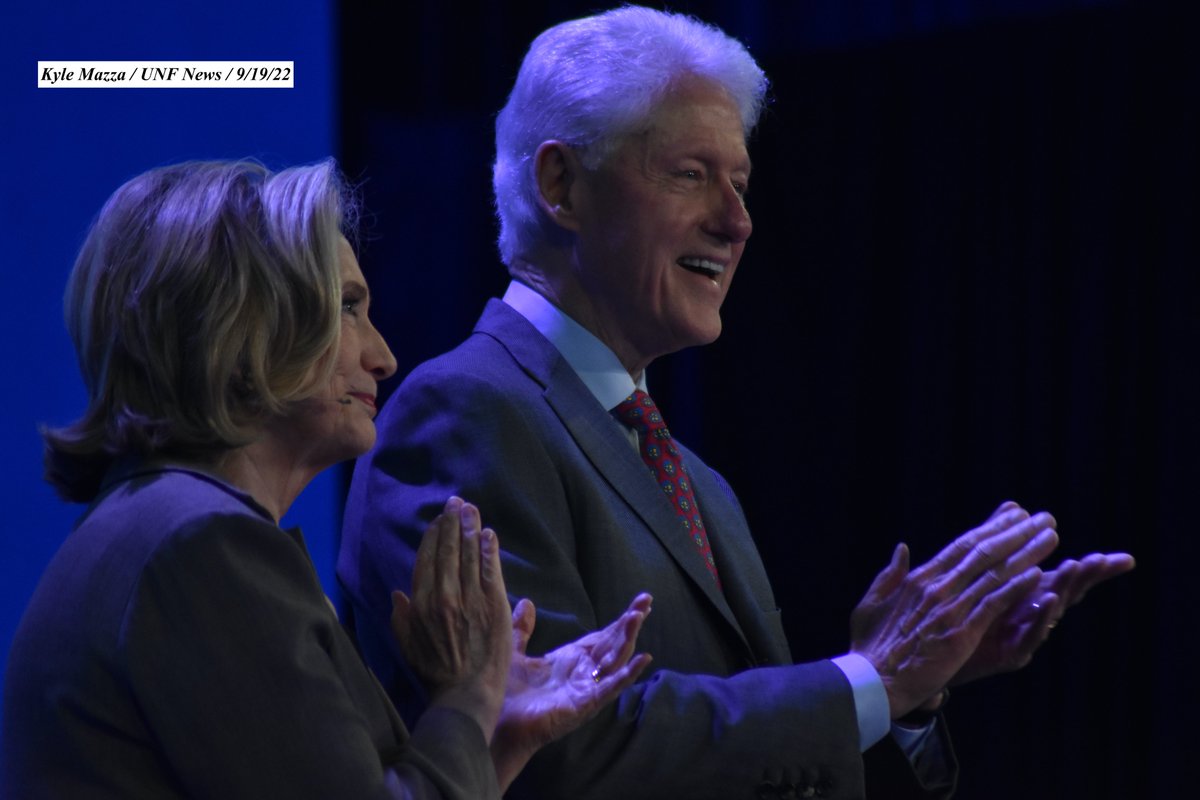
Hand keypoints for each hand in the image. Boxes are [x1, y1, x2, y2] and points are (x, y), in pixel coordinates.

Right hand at [390, 497, 511, 740]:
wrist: (466, 693)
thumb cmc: (436, 673)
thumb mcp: (407, 646)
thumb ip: (400, 618)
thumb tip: (398, 593)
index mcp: (421, 604)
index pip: (426, 560)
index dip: (433, 537)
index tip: (438, 521)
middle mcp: (444, 596)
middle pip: (448, 551)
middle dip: (452, 523)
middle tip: (456, 503)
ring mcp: (470, 599)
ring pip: (469, 555)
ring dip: (470, 528)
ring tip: (471, 509)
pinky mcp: (494, 604)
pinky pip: (491, 569)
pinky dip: (489, 549)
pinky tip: (488, 533)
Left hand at [489, 593, 653, 789]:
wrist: (496, 724)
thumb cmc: (505, 694)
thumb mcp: (514, 651)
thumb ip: (523, 629)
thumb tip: (527, 602)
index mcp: (571, 660)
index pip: (604, 636)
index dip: (621, 620)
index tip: (641, 601)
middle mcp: (583, 674)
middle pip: (614, 644)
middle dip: (630, 622)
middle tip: (646, 599)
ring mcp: (586, 689)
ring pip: (615, 661)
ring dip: (627, 639)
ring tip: (638, 617)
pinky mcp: (584, 705)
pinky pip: (610, 688)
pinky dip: (627, 674)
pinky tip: (642, 659)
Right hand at [850, 502, 1058, 717]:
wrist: (873, 681)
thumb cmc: (870, 646)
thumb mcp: (871, 602)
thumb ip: (889, 575)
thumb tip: (902, 548)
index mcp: (918, 579)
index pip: (961, 545)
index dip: (991, 528)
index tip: (1013, 514)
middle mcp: (937, 587)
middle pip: (983, 552)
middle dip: (1017, 533)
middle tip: (1043, 519)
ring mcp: (950, 609)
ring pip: (994, 573)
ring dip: (1026, 554)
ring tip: (1050, 538)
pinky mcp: (961, 633)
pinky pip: (993, 604)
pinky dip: (1015, 588)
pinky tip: (1036, 575)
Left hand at [951, 549, 1135, 685]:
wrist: (935, 654)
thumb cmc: (964, 612)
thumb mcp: (985, 571)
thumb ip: (1002, 542)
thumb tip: (1016, 506)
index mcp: (1028, 593)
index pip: (1065, 577)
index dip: (1092, 569)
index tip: (1124, 559)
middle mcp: (1031, 615)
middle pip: (1065, 592)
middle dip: (1085, 576)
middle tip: (1104, 560)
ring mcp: (1023, 635)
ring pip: (1050, 610)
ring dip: (1063, 587)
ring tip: (1075, 567)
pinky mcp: (1010, 654)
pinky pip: (1027, 634)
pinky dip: (1040, 617)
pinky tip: (1048, 598)